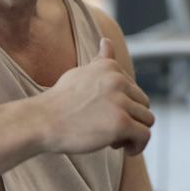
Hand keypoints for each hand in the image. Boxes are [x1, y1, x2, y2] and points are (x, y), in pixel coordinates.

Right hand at [39, 38, 153, 155]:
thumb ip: (100, 61)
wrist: (42, 121)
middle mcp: (117, 80)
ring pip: (147, 120)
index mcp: (110, 67)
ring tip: (114, 140)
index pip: (134, 90)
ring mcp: (120, 101)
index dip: (123, 106)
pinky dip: (137, 145)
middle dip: (131, 119)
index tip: (105, 114)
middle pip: (144, 104)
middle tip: (109, 130)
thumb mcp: (80, 73)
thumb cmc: (59, 101)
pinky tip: (121, 148)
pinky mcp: (121, 123)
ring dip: (134, 133)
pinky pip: (144, 136)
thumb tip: (107, 41)